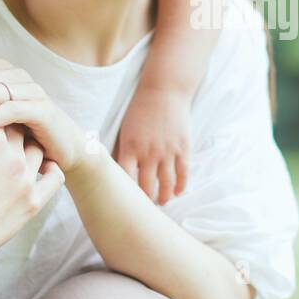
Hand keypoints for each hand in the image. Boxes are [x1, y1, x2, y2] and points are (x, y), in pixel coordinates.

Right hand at [0, 124, 63, 282]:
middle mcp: (12, 155)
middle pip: (19, 129)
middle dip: (10, 129)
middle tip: (3, 135)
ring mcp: (27, 178)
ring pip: (37, 149)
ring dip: (28, 147)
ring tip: (17, 152)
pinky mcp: (36, 200)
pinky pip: (55, 176)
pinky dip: (51, 168)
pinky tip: (42, 167)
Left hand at [116, 85, 191, 204]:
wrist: (164, 90)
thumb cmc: (140, 109)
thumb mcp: (125, 129)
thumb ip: (122, 151)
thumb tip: (115, 171)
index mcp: (130, 149)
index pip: (125, 181)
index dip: (126, 195)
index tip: (125, 202)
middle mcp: (149, 153)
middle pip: (146, 186)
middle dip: (145, 200)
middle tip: (144, 208)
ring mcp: (167, 152)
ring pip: (166, 184)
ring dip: (163, 197)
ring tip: (161, 202)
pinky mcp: (182, 148)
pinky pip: (183, 173)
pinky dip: (180, 186)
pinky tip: (177, 192)